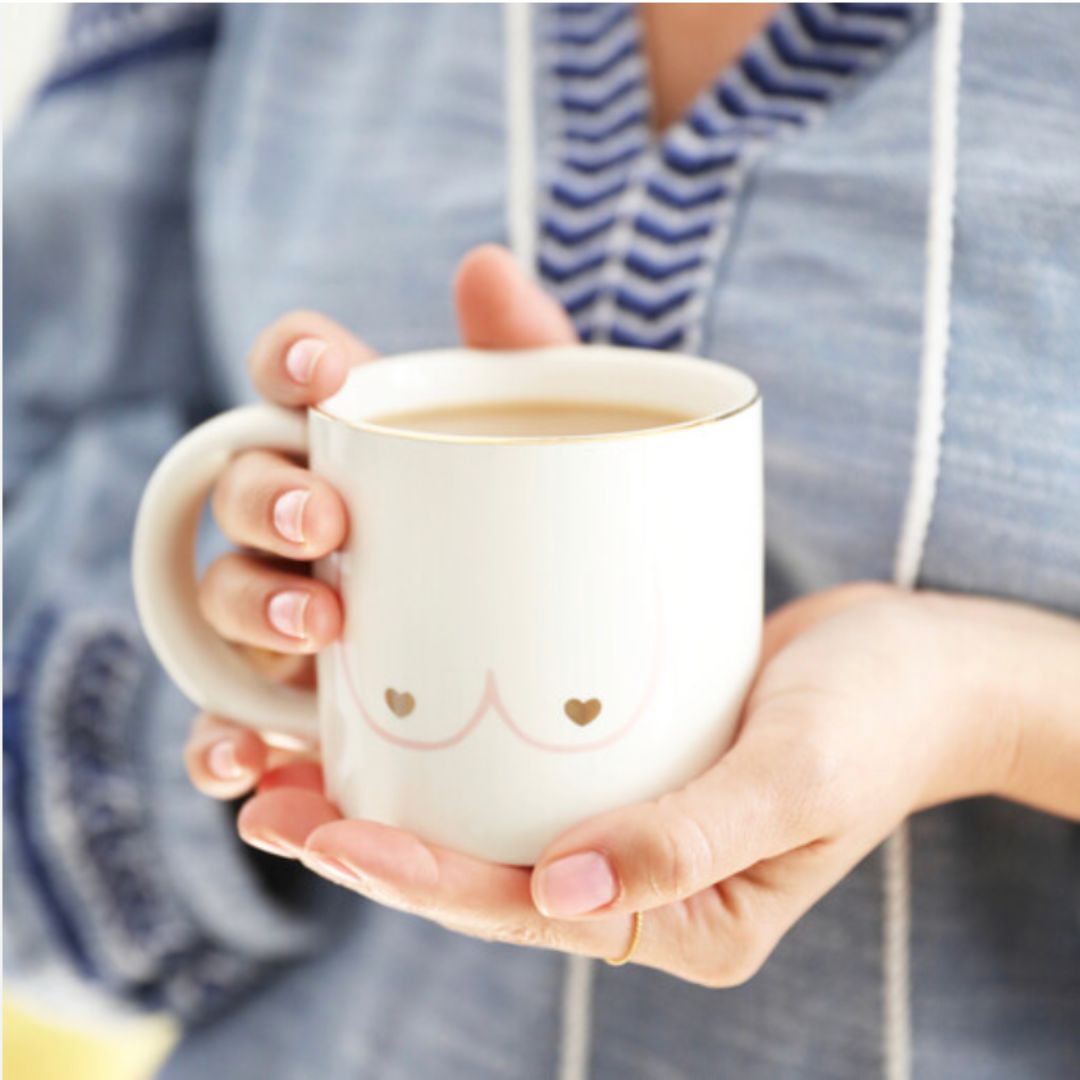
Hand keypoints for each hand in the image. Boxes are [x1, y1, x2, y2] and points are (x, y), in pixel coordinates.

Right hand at [184, 245, 577, 824]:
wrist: (592, 690)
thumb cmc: (562, 549)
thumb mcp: (567, 456)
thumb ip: (531, 361)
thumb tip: (483, 264)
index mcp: (367, 447)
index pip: (301, 379)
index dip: (291, 361)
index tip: (321, 370)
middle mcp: (314, 522)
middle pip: (245, 487)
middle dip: (264, 492)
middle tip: (327, 519)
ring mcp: (296, 614)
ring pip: (226, 598)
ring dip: (250, 603)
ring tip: (318, 625)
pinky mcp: (298, 712)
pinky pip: (232, 727)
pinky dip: (223, 744)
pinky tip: (253, 765)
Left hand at [254, 582, 1039, 984]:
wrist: (920, 663)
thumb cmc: (878, 719)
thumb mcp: (797, 778)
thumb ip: (689, 843)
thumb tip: (563, 893)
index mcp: (680, 919)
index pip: (524, 911)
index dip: (422, 877)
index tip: (329, 831)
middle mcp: (637, 877)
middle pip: (482, 869)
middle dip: (373, 839)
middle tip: (267, 793)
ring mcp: (624, 816)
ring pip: (486, 816)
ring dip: (392, 790)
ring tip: (285, 757)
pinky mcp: (620, 754)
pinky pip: (522, 761)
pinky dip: (452, 739)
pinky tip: (391, 704)